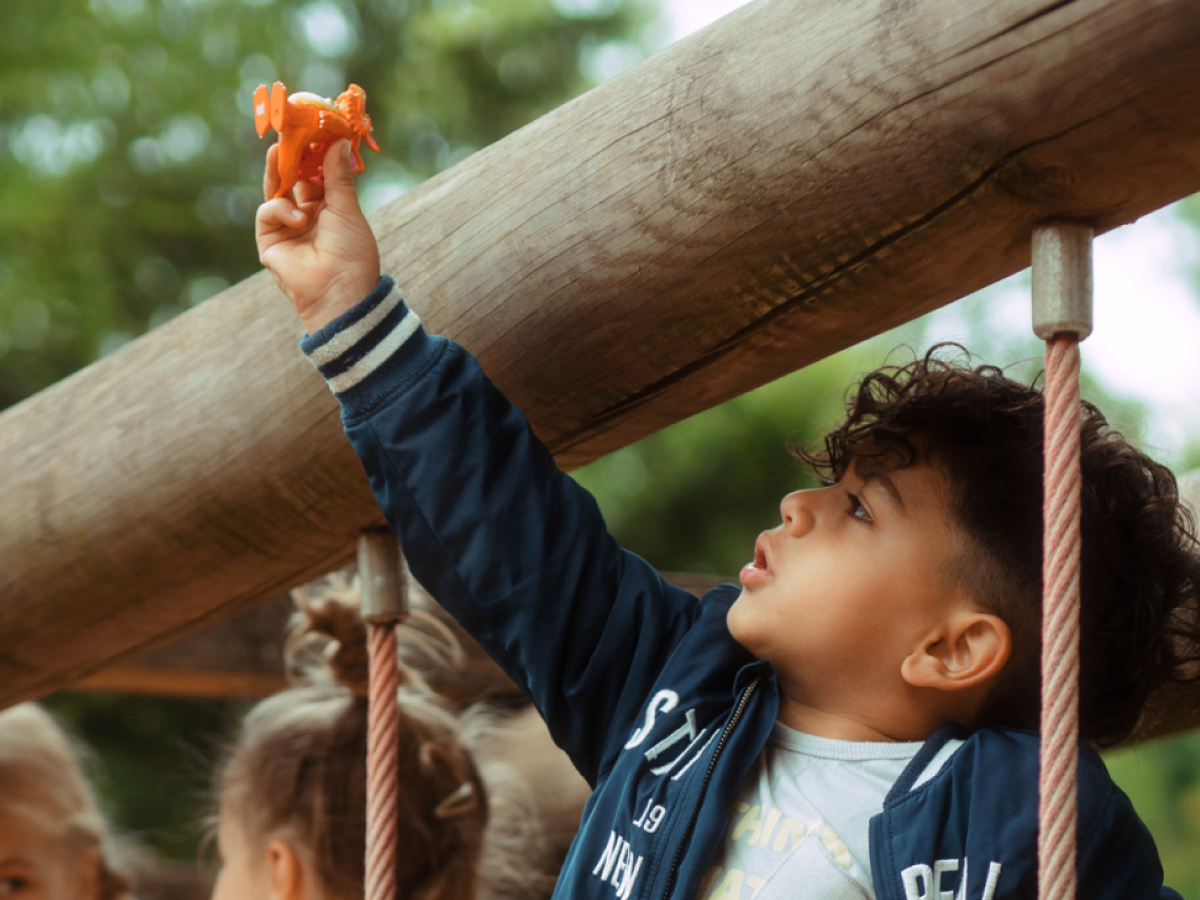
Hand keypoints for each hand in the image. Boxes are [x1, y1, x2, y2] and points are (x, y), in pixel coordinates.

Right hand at [255, 140, 380, 333]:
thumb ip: (338, 176)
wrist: (341, 290)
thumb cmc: (353, 254)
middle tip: (285, 131)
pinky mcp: (270, 240)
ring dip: (276, 171)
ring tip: (277, 151)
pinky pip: (268, 211)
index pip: (315, 174)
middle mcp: (306, 215)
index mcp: (328, 208)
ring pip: (275, 190)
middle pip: (292, 179)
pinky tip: (299, 218)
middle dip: (288, 156)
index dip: (313, 153)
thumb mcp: (348, 209)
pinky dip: (281, 209)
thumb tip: (339, 142)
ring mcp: (286, 227)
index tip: (313, 129)